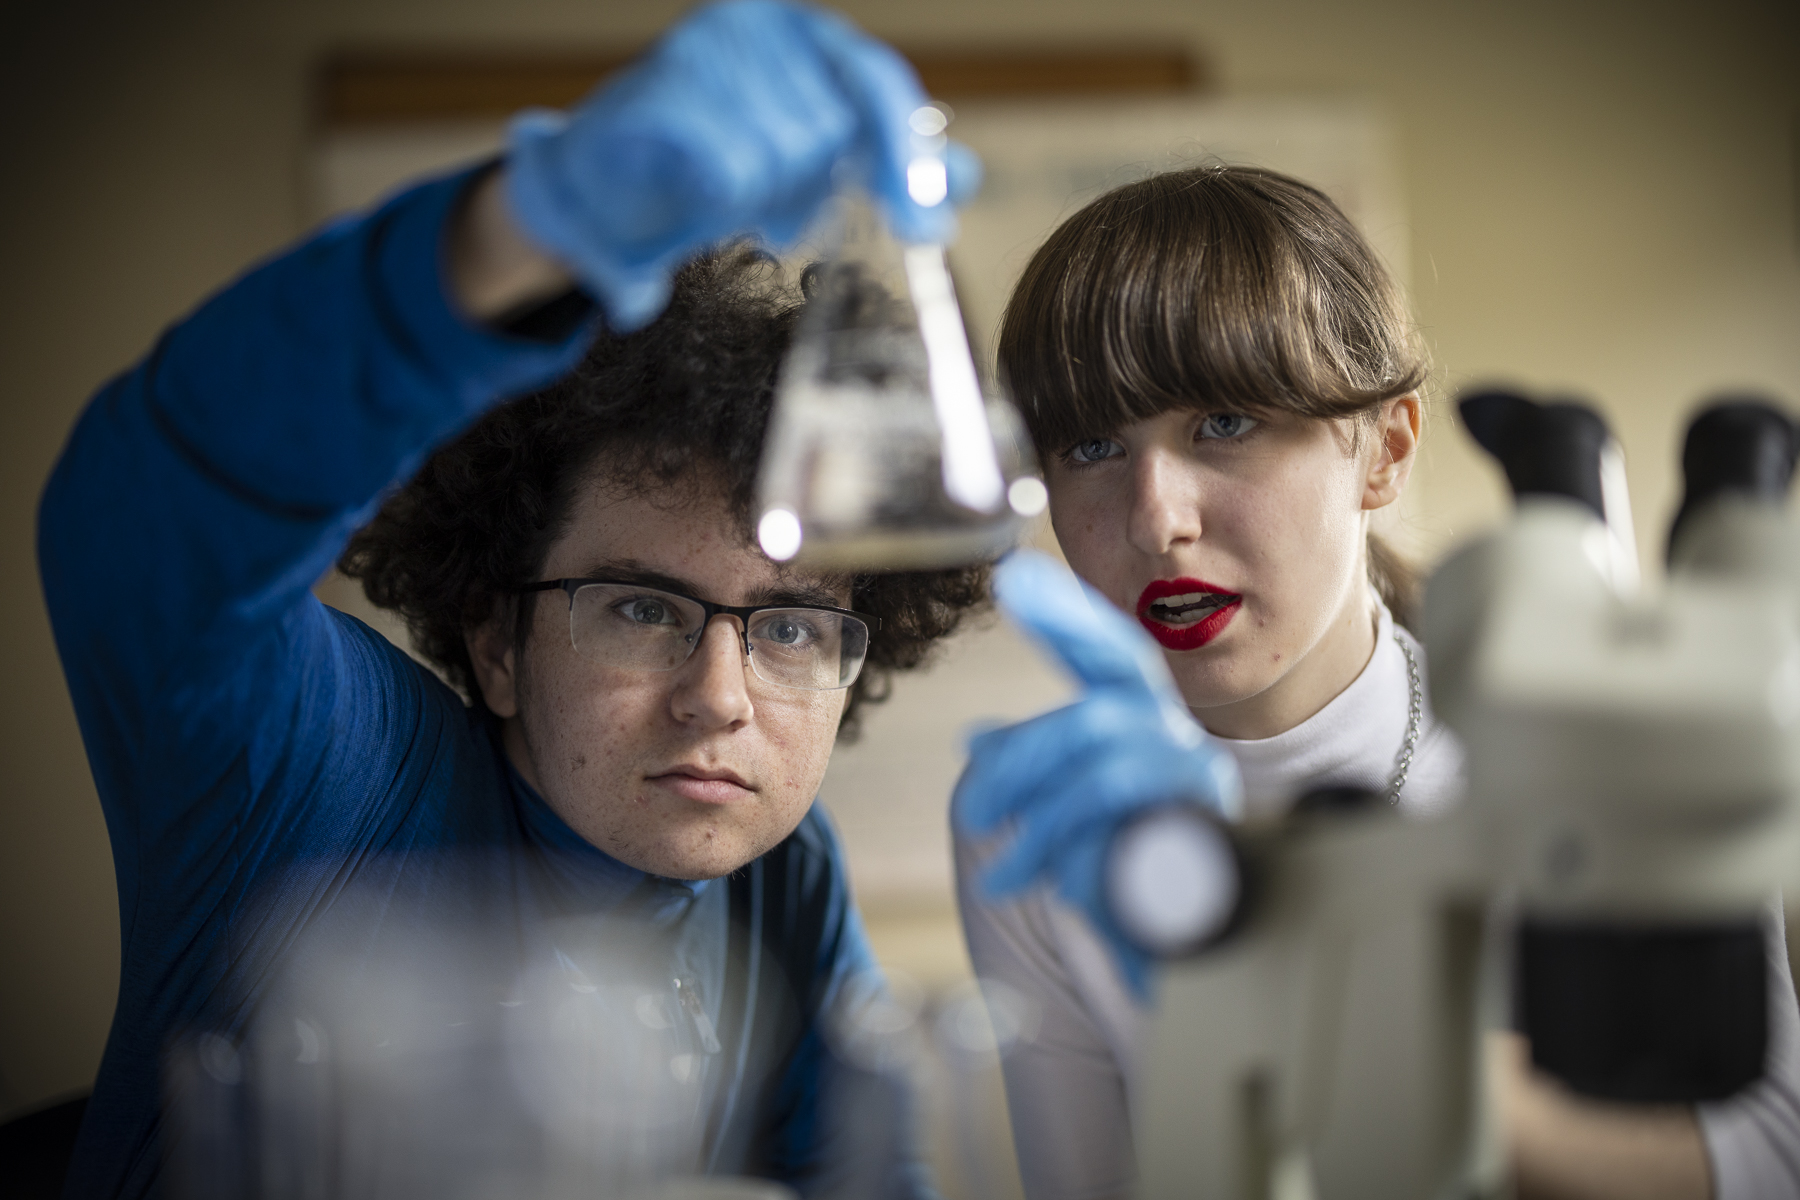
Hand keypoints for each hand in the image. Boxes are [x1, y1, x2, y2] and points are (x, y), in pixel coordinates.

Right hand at [503, 0, 980, 329]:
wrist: (604, 187)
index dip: (905, 159)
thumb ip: (887, 163)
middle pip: (831, 130)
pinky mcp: (659, 89)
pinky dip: (720, 199)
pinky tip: (699, 195)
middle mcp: (754, 22)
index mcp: (798, 30)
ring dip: (764, 197)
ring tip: (731, 197)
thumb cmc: (714, 166)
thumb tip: (966, 177)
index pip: (876, 84)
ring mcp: (703, 48)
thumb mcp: (815, 167)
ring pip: (784, 153)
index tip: (926, 226)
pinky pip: (729, 168)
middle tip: (774, 205)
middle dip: (811, 187)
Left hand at [953, 551, 1241, 996]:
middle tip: (976, 811)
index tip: (1011, 578)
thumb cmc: (1108, 876)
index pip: (1107, 651)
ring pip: (1104, 770)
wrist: (1164, 964)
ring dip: (1039, 822)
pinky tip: (1049, 884)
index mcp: (1142, 722)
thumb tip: (979, 742)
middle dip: (1023, 761)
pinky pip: (1126, 830)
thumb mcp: (1050, 813)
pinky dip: (1074, 857)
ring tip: (1004, 869)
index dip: (1063, 615)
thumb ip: (1025, 766)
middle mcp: (1178, 743)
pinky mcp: (1203, 842)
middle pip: (1094, 718)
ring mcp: (1196, 791)